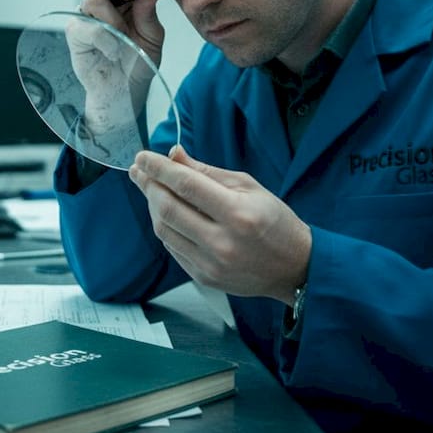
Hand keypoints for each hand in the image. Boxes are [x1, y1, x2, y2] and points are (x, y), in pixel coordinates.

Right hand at [80, 0, 164, 71]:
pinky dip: (104, 39)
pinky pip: (88, 26)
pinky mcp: (76, 32)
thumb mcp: (153, 37)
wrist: (125, 89)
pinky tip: (112, 51)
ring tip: (122, 36)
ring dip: (113, 18)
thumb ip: (150, 14)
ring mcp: (88, 15)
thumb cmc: (138, 60)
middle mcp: (105, 0)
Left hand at [128, 145, 311, 303]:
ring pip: (164, 230)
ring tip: (151, 189)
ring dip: (152, 206)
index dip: (159, 169)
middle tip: (139, 171)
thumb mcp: (249, 187)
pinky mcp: (204, 277)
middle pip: (168, 209)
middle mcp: (222, 242)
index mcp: (238, 214)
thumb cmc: (275, 222)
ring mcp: (211, 264)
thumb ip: (207, 172)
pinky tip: (166, 213)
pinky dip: (165, 227)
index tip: (143, 157)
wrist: (294, 267)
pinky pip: (172, 248)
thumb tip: (174, 155)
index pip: (186, 186)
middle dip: (148, 186)